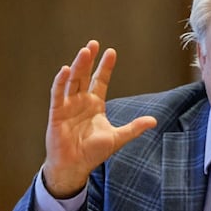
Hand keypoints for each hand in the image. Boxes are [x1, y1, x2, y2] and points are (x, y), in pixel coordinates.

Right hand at [43, 40, 156, 197]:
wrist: (75, 166)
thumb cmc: (93, 152)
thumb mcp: (117, 138)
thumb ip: (134, 128)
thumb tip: (154, 121)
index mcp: (95, 104)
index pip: (100, 80)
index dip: (106, 67)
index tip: (111, 52)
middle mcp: (81, 101)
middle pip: (85, 76)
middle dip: (89, 60)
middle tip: (93, 44)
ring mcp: (68, 105)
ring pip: (73, 81)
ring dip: (78, 66)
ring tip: (84, 51)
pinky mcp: (57, 113)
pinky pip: (58, 94)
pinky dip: (61, 82)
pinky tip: (65, 70)